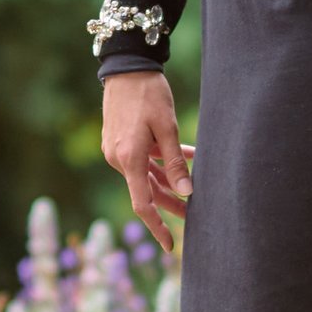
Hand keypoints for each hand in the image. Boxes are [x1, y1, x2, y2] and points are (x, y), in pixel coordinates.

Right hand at [101, 72, 191, 251]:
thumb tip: (187, 192)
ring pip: (146, 174)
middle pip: (146, 191)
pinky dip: (160, 161)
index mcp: (129, 159)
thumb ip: (176, 161)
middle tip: (194, 216)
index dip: (157, 227)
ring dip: (168, 180)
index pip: (142, 204)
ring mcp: (117, 150)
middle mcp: (118, 159)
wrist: (126, 67)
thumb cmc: (148, 94)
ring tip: (194, 186)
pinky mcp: (119, 141)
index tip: (170, 245)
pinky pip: (142, 159)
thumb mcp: (167, 127)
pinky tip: (186, 154)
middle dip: (171, 203)